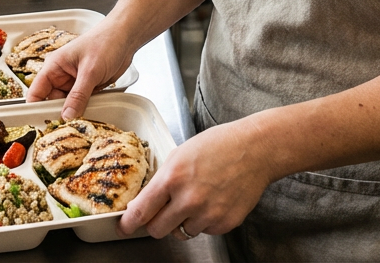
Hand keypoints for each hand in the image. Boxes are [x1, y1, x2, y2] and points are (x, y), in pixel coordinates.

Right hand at [24, 23, 133, 119]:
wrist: (125, 37)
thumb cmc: (105, 42)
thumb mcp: (90, 71)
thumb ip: (78, 95)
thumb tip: (66, 116)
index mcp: (54, 67)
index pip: (36, 92)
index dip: (35, 109)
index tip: (41, 125)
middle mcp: (61, 76)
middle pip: (51, 103)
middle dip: (58, 115)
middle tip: (66, 129)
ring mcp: (74, 83)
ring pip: (67, 106)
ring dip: (73, 114)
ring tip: (80, 124)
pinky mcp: (87, 88)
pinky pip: (81, 104)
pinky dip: (85, 110)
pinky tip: (90, 116)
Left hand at [118, 118, 273, 238]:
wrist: (255, 150)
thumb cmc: (219, 146)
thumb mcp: (179, 155)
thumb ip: (162, 180)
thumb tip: (146, 202)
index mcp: (172, 178)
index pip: (141, 211)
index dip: (129, 223)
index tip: (124, 227)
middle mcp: (189, 200)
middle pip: (158, 230)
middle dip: (155, 224)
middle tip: (161, 214)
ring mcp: (208, 214)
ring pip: (182, 233)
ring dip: (183, 222)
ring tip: (196, 199)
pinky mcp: (225, 223)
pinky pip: (204, 231)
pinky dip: (204, 222)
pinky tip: (212, 201)